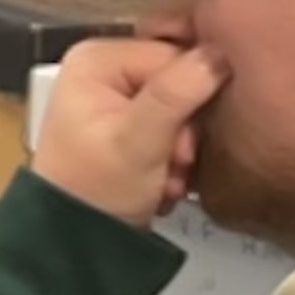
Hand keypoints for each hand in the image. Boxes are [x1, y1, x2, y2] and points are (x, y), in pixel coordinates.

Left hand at [32, 38, 225, 228]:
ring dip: (184, 149)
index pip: (175, 55)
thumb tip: (217, 53)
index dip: (192, 96)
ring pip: (184, 109)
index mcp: (96, 59)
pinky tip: (161, 179)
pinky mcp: (129, 123)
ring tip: (164, 175)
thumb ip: (176, 94)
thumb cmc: (94, 192)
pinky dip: (175, 157)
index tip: (182, 140)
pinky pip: (175, 128)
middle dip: (187, 130)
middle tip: (174, 162)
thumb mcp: (138, 141)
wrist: (77, 241)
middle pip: (182, 82)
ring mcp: (116, 96)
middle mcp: (104, 69)